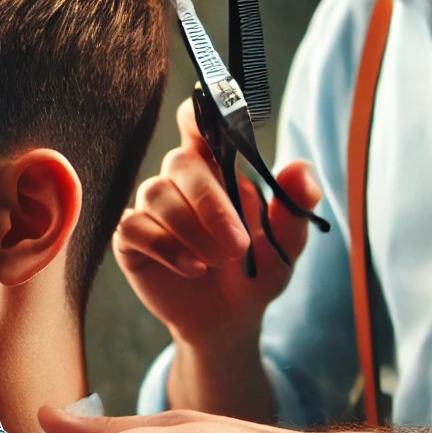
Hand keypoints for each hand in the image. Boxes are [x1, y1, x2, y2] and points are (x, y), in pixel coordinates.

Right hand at [113, 99, 320, 351]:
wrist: (229, 320)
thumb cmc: (256, 273)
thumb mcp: (286, 245)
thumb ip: (295, 208)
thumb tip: (300, 168)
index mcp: (218, 169)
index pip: (199, 124)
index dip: (198, 112)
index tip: (208, 119)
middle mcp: (180, 181)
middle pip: (179, 162)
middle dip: (209, 203)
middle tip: (237, 245)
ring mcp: (152, 209)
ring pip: (155, 193)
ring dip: (189, 229)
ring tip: (215, 262)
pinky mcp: (131, 240)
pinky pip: (133, 227)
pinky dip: (165, 246)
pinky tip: (191, 268)